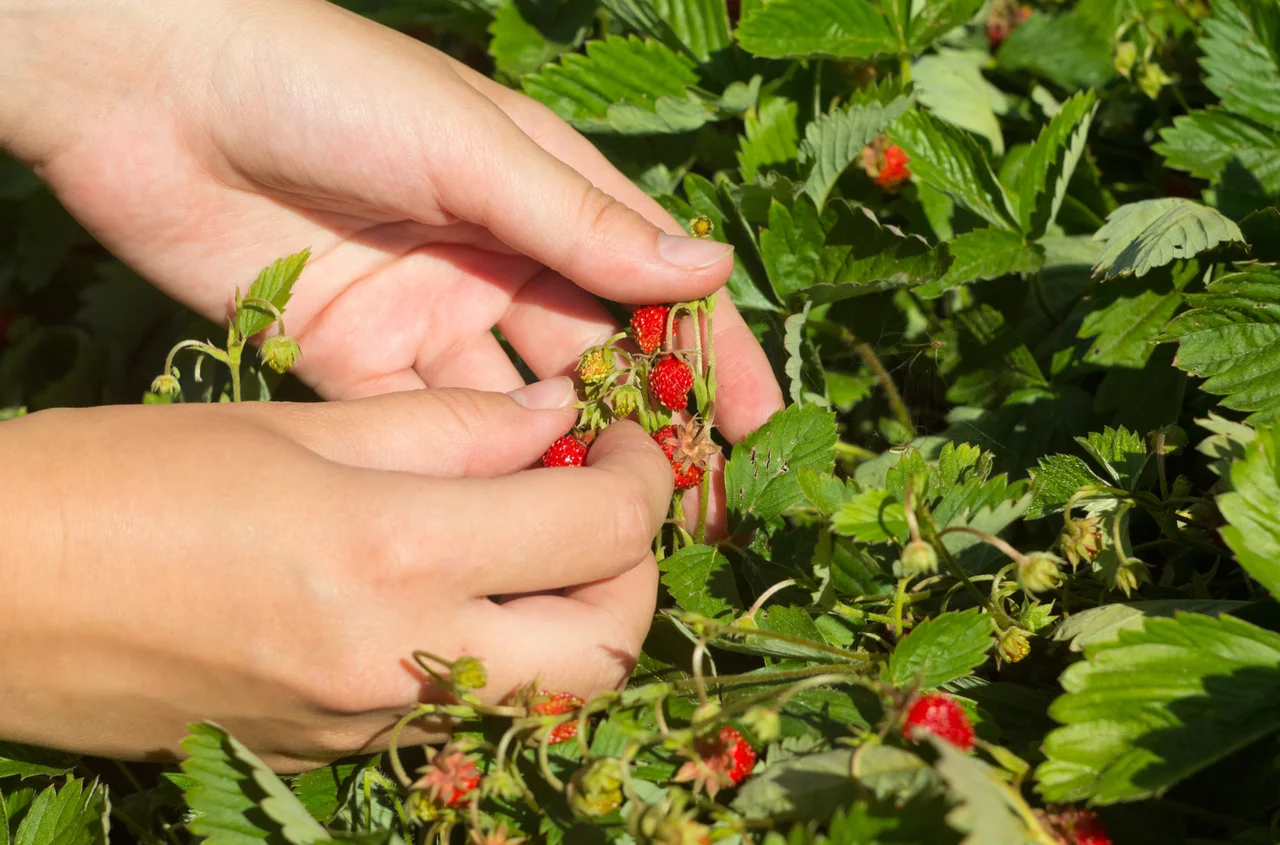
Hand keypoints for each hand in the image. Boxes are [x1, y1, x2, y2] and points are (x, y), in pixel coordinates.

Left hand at [0, 0, 783, 444]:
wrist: (155, 91)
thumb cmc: (335, 87)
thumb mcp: (476, 147)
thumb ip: (585, 223)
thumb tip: (709, 275)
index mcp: (540, 196)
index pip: (648, 284)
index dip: (709, 354)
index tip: (761, 428)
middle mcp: (494, 262)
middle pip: (592, 358)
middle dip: (644, 428)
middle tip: (696, 506)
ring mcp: (425, 315)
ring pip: (516, 407)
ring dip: (561, 459)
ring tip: (615, 524)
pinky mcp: (349, 360)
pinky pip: (423, 428)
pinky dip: (466, 464)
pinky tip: (511, 503)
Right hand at [0, 381, 672, 769]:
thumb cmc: (123, 479)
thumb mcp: (291, 423)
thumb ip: (448, 427)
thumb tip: (559, 421)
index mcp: (393, 553)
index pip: (600, 534)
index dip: (644, 482)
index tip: (628, 444)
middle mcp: (396, 661)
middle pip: (603, 652)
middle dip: (634, 577)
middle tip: (603, 507)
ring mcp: (364, 724)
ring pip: (537, 692)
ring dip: (569, 618)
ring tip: (531, 540)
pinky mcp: (331, 751)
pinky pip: (451, 707)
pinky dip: (485, 647)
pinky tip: (441, 583)